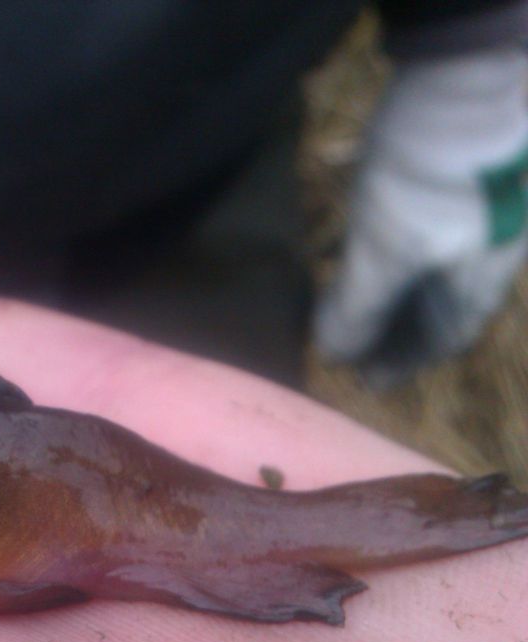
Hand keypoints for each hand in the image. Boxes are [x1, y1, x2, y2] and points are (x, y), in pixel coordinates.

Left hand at [314, 47, 527, 382]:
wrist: (468, 77)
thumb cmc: (429, 177)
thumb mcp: (386, 250)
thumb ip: (361, 307)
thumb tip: (335, 355)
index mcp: (478, 280)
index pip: (442, 340)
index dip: (402, 363)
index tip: (367, 382)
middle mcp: (487, 252)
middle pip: (440, 308)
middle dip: (397, 333)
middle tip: (355, 349)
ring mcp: (476, 212)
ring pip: (434, 271)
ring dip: (395, 295)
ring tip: (354, 306)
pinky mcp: (456, 178)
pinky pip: (427, 236)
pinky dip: (396, 255)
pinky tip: (369, 249)